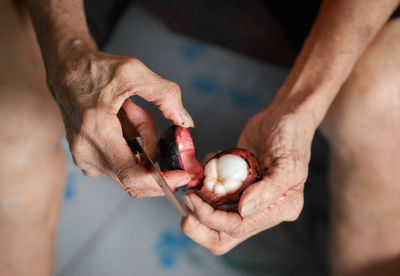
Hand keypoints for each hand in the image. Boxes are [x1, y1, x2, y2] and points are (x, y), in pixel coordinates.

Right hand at [48, 45, 193, 196]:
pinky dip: (130, 145)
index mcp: (96, 132)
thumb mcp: (134, 71)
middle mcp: (86, 152)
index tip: (181, 175)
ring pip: (131, 165)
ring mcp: (84, 158)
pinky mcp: (86, 158)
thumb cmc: (95, 69)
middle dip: (151, 150)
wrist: (66, 68)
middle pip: (136, 172)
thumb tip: (186, 122)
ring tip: (127, 111)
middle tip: (147, 119)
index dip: (161, 181)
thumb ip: (165, 95)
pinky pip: (120, 162)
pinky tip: (121, 122)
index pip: (132, 175)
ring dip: (140, 141)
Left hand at [181, 105, 314, 253]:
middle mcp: (262, 209)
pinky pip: (214, 194)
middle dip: (200, 226)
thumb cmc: (291, 137)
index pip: (239, 227)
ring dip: (198, 206)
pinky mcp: (236, 184)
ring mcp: (247, 197)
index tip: (193, 199)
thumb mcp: (287, 163)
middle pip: (224, 235)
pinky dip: (203, 184)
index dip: (212, 218)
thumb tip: (245, 210)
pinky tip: (206, 167)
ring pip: (215, 218)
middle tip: (186, 205)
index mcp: (279, 209)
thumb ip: (268, 190)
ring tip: (194, 183)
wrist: (284, 116)